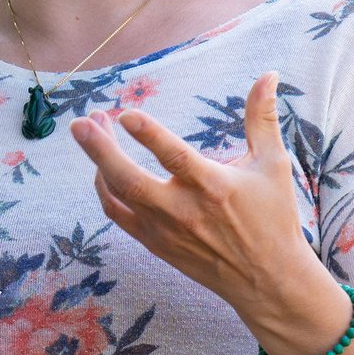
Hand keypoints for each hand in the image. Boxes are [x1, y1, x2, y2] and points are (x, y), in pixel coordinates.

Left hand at [70, 70, 319, 329]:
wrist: (267, 280)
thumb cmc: (273, 217)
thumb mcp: (273, 163)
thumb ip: (262, 117)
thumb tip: (268, 74)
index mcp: (213, 186)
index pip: (174, 157)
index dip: (148, 135)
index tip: (124, 114)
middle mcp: (184, 211)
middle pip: (129, 181)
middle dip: (100, 150)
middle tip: (80, 123)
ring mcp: (165, 231)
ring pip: (117, 197)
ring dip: (97, 164)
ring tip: (89, 131)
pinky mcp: (155, 245)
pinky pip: (118, 215)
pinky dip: (104, 191)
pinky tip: (101, 169)